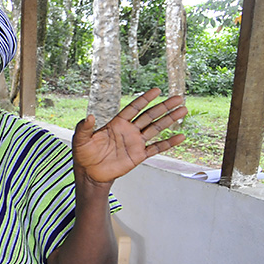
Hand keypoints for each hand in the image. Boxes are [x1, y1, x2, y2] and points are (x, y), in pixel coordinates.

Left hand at [72, 88, 187, 183]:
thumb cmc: (84, 155)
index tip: (157, 90)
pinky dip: (168, 143)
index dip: (145, 99)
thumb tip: (89, 116)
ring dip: (169, 119)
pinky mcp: (138, 156)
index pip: (134, 108)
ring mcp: (135, 143)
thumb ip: (84, 127)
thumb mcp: (80, 139)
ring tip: (183, 109)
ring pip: (156, 128)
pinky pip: (156, 148)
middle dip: (163, 107)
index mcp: (117, 124)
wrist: (90, 173)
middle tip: (178, 97)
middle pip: (149, 116)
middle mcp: (129, 131)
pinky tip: (181, 136)